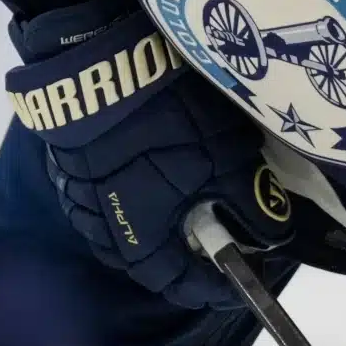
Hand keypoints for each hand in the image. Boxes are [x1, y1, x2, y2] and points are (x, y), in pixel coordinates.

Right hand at [5, 0, 292, 307]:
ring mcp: (81, 198)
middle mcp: (104, 232)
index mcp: (140, 244)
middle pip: (156, 258)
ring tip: (195, 190)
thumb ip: (253, 207)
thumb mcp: (227, 162)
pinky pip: (112, 195)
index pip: (185, 285)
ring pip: (132, 226)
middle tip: (225, 223)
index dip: (221, 283)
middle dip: (192, 247)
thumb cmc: (169, 123)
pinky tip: (158, 165)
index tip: (249, 267)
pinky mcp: (72, 165)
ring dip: (165, 218)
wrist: (100, 60)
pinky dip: (141, 191)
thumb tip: (273, 237)